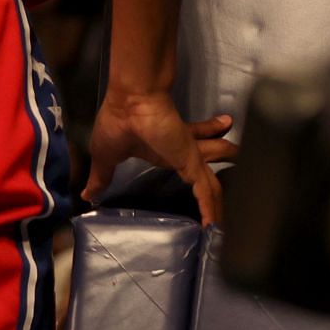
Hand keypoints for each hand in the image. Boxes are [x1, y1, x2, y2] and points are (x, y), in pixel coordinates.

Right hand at [83, 90, 234, 225]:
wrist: (130, 102)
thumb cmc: (117, 122)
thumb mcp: (105, 156)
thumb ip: (101, 177)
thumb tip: (86, 194)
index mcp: (162, 150)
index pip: (182, 156)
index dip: (195, 161)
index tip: (199, 173)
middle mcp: (180, 151)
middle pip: (206, 160)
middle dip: (221, 159)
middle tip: (238, 168)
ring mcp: (189, 157)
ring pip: (213, 178)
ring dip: (225, 191)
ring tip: (242, 200)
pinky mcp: (192, 161)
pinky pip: (206, 190)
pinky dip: (211, 209)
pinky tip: (214, 227)